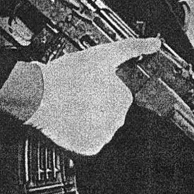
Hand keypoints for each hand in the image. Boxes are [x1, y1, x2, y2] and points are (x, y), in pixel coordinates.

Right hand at [26, 37, 160, 155]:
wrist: (38, 96)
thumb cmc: (67, 75)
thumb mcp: (102, 54)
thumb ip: (131, 47)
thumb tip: (154, 44)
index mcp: (124, 99)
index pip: (119, 96)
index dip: (102, 88)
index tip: (87, 84)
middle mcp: (117, 121)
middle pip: (109, 112)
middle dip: (96, 105)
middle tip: (77, 94)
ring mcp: (102, 136)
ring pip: (98, 127)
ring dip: (87, 119)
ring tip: (70, 106)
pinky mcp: (87, 149)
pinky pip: (87, 142)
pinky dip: (79, 134)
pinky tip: (69, 121)